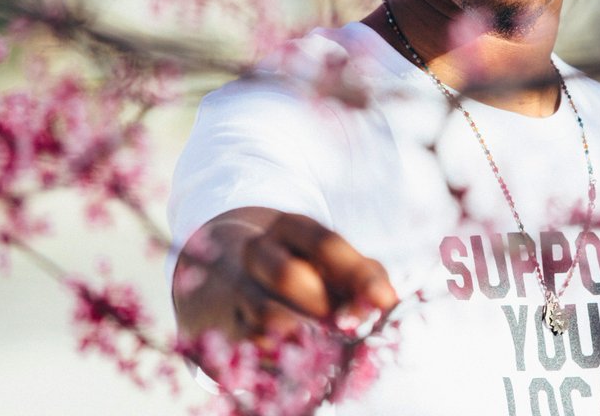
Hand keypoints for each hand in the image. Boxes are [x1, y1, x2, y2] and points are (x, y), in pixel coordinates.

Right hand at [173, 207, 399, 343]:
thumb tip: (385, 302)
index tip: (383, 302)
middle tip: (350, 330)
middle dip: (325, 307)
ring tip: (329, 356)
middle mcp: (255, 252)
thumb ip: (364, 276)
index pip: (325, 244)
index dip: (357, 274)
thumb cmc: (302, 271)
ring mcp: (231, 290)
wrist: (225, 279)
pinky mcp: (214, 330)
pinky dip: (279, 364)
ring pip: (267, 317)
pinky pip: (249, 351)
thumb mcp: (332, 261)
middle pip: (289, 275)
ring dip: (305, 340)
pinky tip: (301, 371)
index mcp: (289, 228)